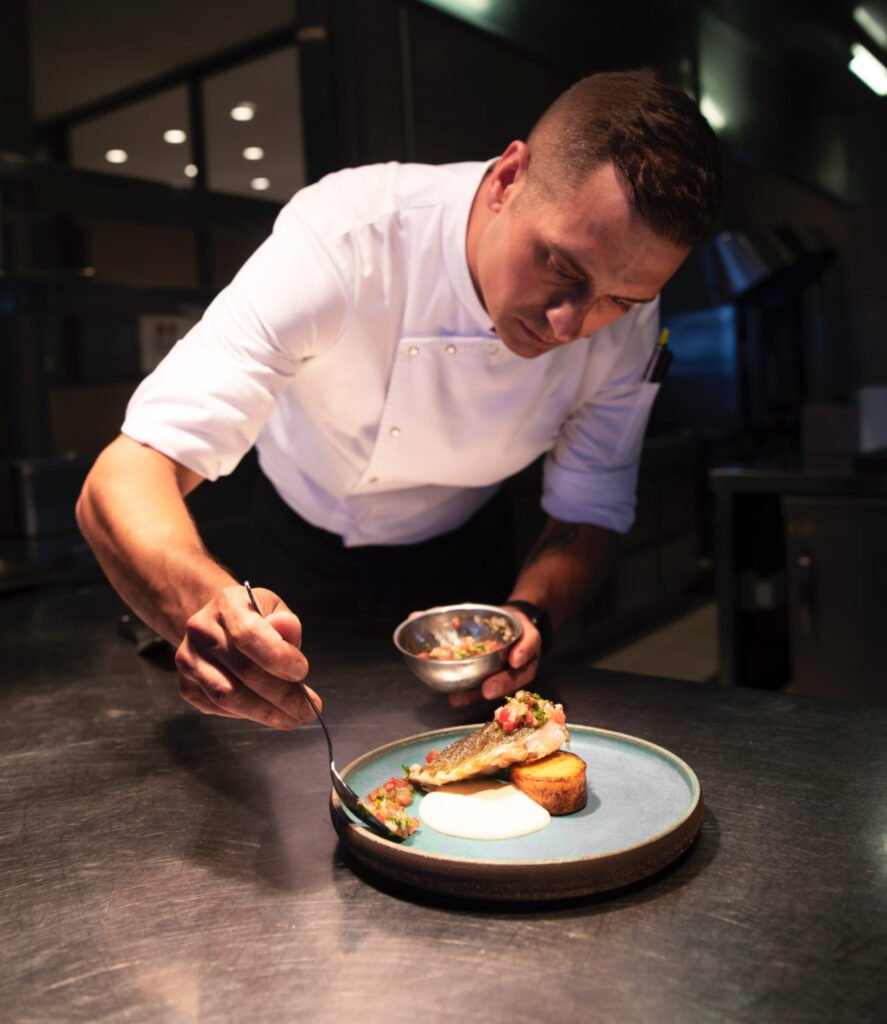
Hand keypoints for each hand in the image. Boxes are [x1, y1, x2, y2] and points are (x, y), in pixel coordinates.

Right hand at [175, 584, 319, 728]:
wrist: (220, 625)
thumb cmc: (253, 617)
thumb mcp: (275, 609)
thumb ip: (286, 623)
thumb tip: (288, 630)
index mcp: (226, 604)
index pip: (248, 634)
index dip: (278, 657)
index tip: (302, 672)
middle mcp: (201, 630)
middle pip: (243, 671)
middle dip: (282, 695)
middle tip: (308, 708)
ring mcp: (190, 660)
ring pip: (229, 696)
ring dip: (266, 713)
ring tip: (294, 717)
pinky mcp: (187, 686)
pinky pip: (220, 708)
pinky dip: (248, 714)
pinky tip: (268, 712)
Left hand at [447, 612, 540, 708]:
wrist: (509, 629)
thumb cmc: (503, 620)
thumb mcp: (500, 610)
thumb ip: (472, 610)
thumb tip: (434, 611)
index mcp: (527, 637)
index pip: (531, 642)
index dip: (524, 651)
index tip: (514, 660)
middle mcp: (524, 659)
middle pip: (518, 675)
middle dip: (502, 684)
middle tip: (487, 691)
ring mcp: (513, 674)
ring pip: (500, 689)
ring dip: (480, 695)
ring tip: (459, 699)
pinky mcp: (498, 682)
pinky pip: (487, 691)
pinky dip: (471, 695)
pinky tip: (455, 698)